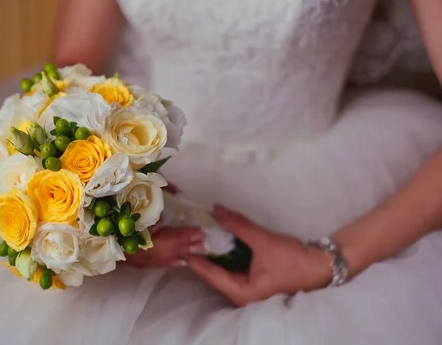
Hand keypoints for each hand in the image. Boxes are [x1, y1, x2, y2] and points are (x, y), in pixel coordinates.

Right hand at [124, 225, 205, 267]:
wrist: (104, 248)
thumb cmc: (116, 232)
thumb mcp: (133, 219)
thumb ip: (150, 218)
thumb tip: (164, 218)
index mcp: (151, 240)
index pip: (174, 237)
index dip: (188, 233)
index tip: (200, 230)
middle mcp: (152, 251)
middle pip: (175, 248)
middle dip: (191, 244)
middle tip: (206, 241)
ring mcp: (148, 260)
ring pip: (171, 257)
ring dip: (186, 253)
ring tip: (201, 250)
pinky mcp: (143, 264)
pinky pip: (162, 264)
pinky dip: (174, 263)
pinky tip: (183, 263)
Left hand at [186, 205, 332, 306]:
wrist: (322, 265)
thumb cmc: (293, 260)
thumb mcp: (263, 241)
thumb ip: (238, 225)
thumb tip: (215, 209)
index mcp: (240, 292)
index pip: (209, 274)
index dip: (194, 257)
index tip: (179, 242)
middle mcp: (241, 294)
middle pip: (214, 273)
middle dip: (202, 253)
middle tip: (187, 234)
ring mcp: (248, 287)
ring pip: (223, 269)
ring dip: (214, 252)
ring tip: (199, 234)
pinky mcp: (255, 279)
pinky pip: (233, 265)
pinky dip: (226, 253)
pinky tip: (219, 238)